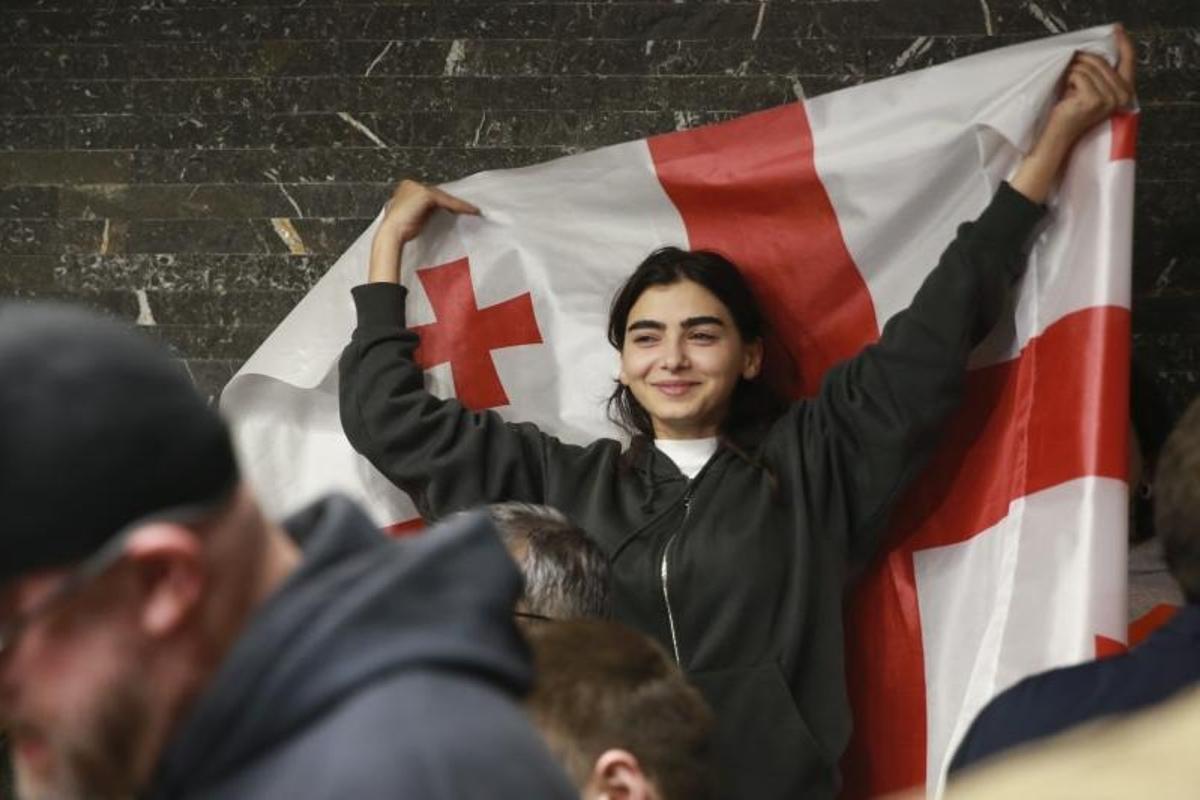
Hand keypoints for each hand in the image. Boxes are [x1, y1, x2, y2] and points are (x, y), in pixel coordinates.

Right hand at [369, 180, 479, 283]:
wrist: (392, 234)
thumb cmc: (401, 230)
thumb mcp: (416, 216)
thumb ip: (426, 210)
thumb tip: (443, 211)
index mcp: (405, 187)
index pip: (430, 193)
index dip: (445, 202)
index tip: (457, 208)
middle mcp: (410, 184)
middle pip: (438, 193)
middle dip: (453, 202)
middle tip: (469, 208)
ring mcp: (417, 187)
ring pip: (444, 197)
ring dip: (459, 205)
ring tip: (473, 211)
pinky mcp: (425, 194)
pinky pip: (447, 201)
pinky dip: (459, 206)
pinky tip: (471, 211)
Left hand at [1011, 25, 1135, 203]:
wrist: (1056, 138)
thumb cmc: (1068, 114)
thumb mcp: (1088, 89)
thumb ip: (1098, 73)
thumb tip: (1093, 50)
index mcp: (1125, 92)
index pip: (1128, 61)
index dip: (1123, 43)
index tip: (1116, 30)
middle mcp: (1121, 96)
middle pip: (1102, 60)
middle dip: (1082, 60)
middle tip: (1069, 71)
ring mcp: (1108, 99)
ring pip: (1088, 66)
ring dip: (1072, 70)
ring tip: (1066, 85)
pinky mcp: (1092, 100)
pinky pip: (1078, 75)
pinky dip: (1067, 78)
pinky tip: (1064, 92)